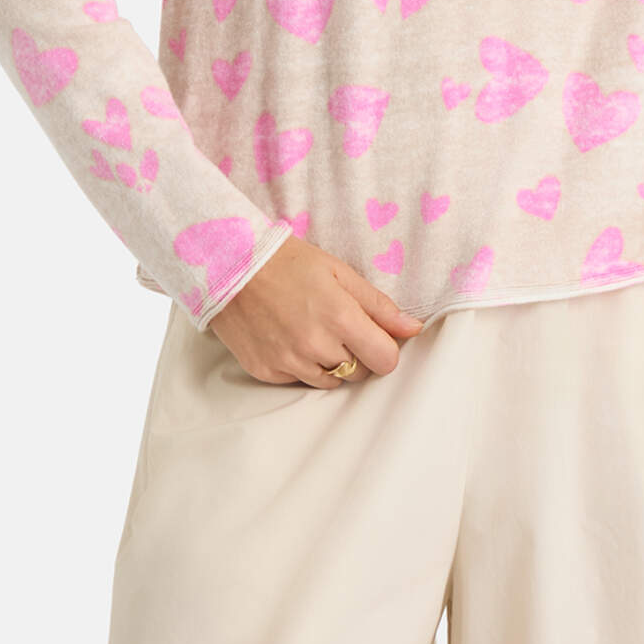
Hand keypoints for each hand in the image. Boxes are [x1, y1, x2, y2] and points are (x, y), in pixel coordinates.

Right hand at [207, 234, 425, 386]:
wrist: (230, 265)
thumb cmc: (289, 262)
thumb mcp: (340, 273)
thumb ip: (379, 306)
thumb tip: (413, 329)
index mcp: (340, 318)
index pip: (385, 360)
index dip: (385, 348)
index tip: (375, 336)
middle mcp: (315, 346)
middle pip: (360, 372)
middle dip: (357, 353)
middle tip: (338, 325)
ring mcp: (288, 362)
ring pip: (331, 381)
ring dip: (330, 362)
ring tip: (313, 329)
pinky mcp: (266, 372)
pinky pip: (299, 381)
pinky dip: (301, 365)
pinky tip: (290, 337)